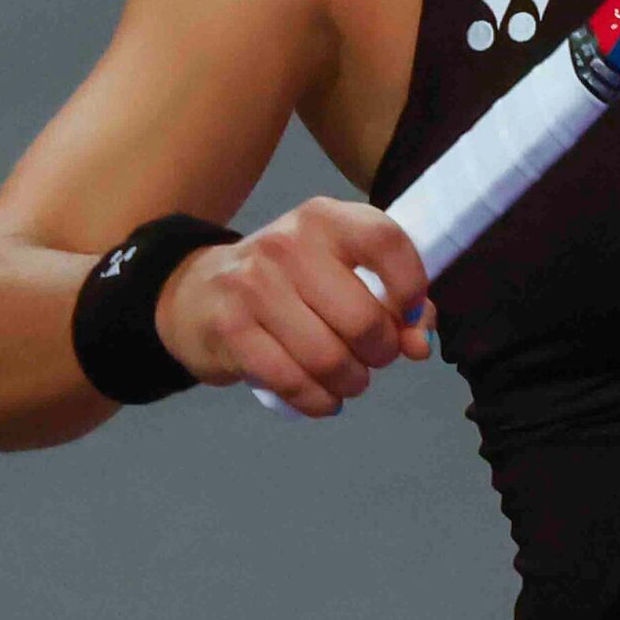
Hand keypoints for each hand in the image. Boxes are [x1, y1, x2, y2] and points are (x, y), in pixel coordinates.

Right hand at [154, 196, 434, 417]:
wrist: (199, 292)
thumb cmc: (290, 282)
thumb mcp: (339, 268)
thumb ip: (393, 298)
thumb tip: (419, 343)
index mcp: (324, 218)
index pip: (386, 242)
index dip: (410, 287)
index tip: (409, 316)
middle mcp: (288, 245)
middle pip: (362, 318)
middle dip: (381, 352)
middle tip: (374, 357)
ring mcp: (254, 286)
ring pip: (328, 357)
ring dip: (351, 381)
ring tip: (350, 379)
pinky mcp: (231, 329)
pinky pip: (292, 382)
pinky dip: (319, 400)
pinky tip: (324, 398)